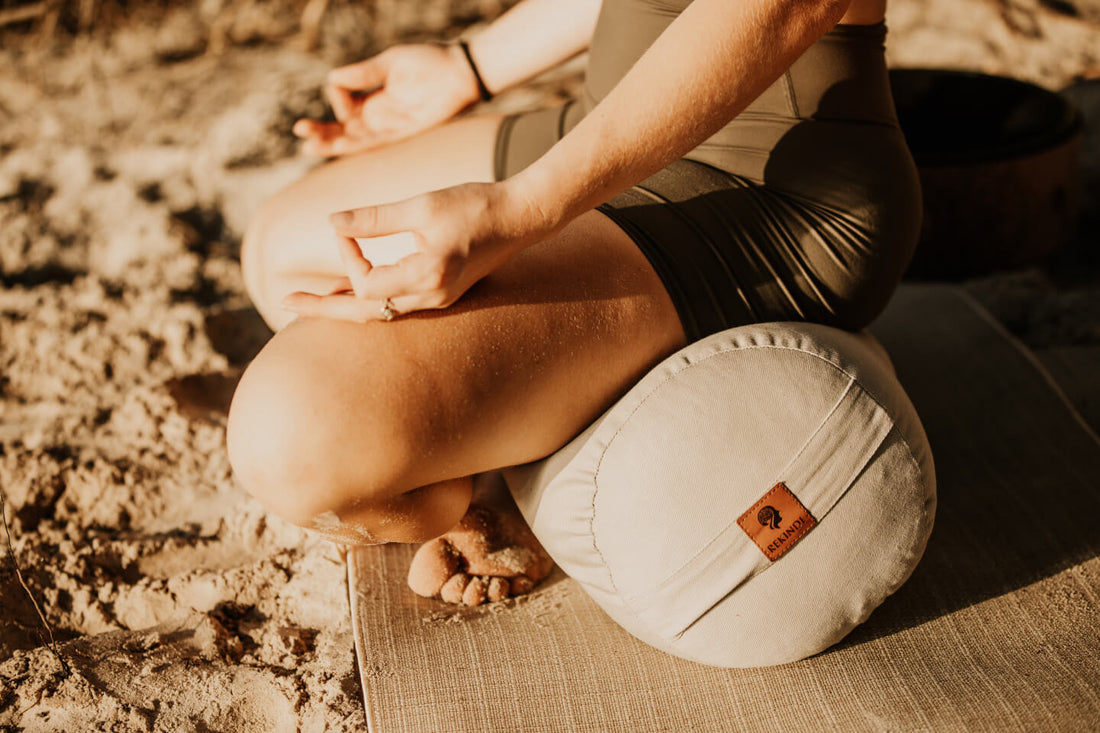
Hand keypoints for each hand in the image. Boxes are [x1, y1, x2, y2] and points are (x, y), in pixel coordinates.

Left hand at [281, 182, 552, 321]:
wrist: (521, 216)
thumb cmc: (474, 204)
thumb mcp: (421, 205)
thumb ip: (374, 218)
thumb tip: (330, 223)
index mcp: (428, 274)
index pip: (367, 283)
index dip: (346, 257)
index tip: (345, 228)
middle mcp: (433, 296)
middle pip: (367, 314)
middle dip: (325, 309)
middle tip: (285, 302)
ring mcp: (440, 299)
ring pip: (382, 312)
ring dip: (346, 306)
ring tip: (312, 302)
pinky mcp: (444, 292)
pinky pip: (398, 304)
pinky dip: (371, 299)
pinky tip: (350, 293)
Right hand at [293, 43, 481, 156]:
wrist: (461, 74)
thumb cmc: (430, 62)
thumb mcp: (391, 63)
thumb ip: (364, 74)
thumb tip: (332, 78)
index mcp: (373, 95)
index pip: (342, 99)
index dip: (338, 94)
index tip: (341, 82)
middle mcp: (378, 114)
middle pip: (342, 127)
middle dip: (320, 130)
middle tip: (300, 131)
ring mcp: (388, 125)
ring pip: (353, 139)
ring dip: (331, 142)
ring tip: (309, 145)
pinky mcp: (402, 134)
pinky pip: (374, 143)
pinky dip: (354, 144)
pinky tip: (336, 144)